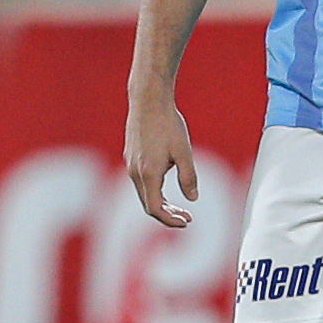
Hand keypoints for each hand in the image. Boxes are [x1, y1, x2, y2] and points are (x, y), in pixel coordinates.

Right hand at [124, 76, 196, 228]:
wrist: (148, 100)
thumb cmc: (168, 124)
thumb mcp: (184, 152)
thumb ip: (188, 177)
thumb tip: (192, 198)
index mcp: (148, 174)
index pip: (155, 209)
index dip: (170, 220)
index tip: (186, 222)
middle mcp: (135, 172)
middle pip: (148, 204)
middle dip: (167, 214)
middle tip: (187, 218)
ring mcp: (130, 164)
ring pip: (144, 193)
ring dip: (160, 202)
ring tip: (179, 205)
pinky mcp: (130, 156)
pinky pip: (140, 180)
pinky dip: (154, 189)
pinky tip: (167, 182)